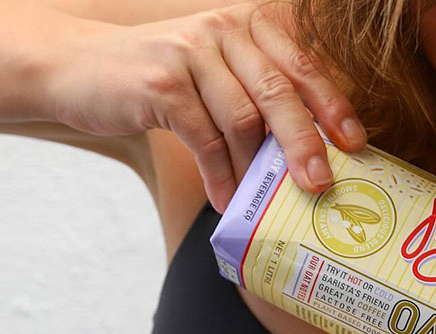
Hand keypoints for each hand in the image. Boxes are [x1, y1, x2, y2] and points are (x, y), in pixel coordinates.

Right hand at [49, 2, 363, 211]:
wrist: (79, 69)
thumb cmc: (165, 85)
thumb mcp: (218, 79)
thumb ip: (259, 103)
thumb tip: (310, 164)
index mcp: (248, 27)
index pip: (301, 67)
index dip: (333, 107)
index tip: (356, 145)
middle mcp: (223, 31)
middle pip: (278, 93)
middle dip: (305, 144)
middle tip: (320, 185)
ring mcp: (190, 52)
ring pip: (242, 121)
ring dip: (254, 171)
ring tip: (258, 203)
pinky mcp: (160, 82)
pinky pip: (204, 138)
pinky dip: (220, 175)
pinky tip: (225, 200)